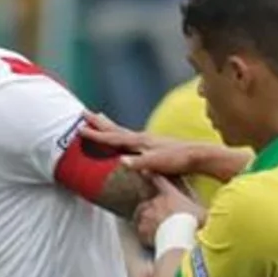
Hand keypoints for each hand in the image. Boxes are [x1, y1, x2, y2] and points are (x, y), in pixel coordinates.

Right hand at [80, 114, 218, 179]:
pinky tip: (123, 137)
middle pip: (115, 128)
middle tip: (83, 113)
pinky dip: (121, 134)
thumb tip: (121, 161)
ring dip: (109, 125)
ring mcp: (148, 140)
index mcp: (140, 142)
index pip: (113, 137)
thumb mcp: (157, 163)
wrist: (197, 156)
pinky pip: (130, 137)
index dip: (96, 134)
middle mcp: (142, 137)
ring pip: (122, 131)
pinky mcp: (153, 144)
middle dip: (98, 122)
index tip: (80, 129)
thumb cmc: (178, 161)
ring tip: (100, 117)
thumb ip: (139, 163)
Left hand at [134, 175, 204, 249]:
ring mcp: (146, 215)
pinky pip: (140, 231)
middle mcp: (156, 202)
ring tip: (154, 231)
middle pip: (148, 202)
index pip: (160, 181)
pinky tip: (151, 241)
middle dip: (152, 210)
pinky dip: (144, 235)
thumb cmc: (192, 223)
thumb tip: (203, 211)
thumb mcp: (202, 212)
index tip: (147, 172)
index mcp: (170, 194)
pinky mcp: (141, 229)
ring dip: (146, 221)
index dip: (153, 177)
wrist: (179, 237)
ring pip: (141, 216)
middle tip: (160, 220)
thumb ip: (199, 209)